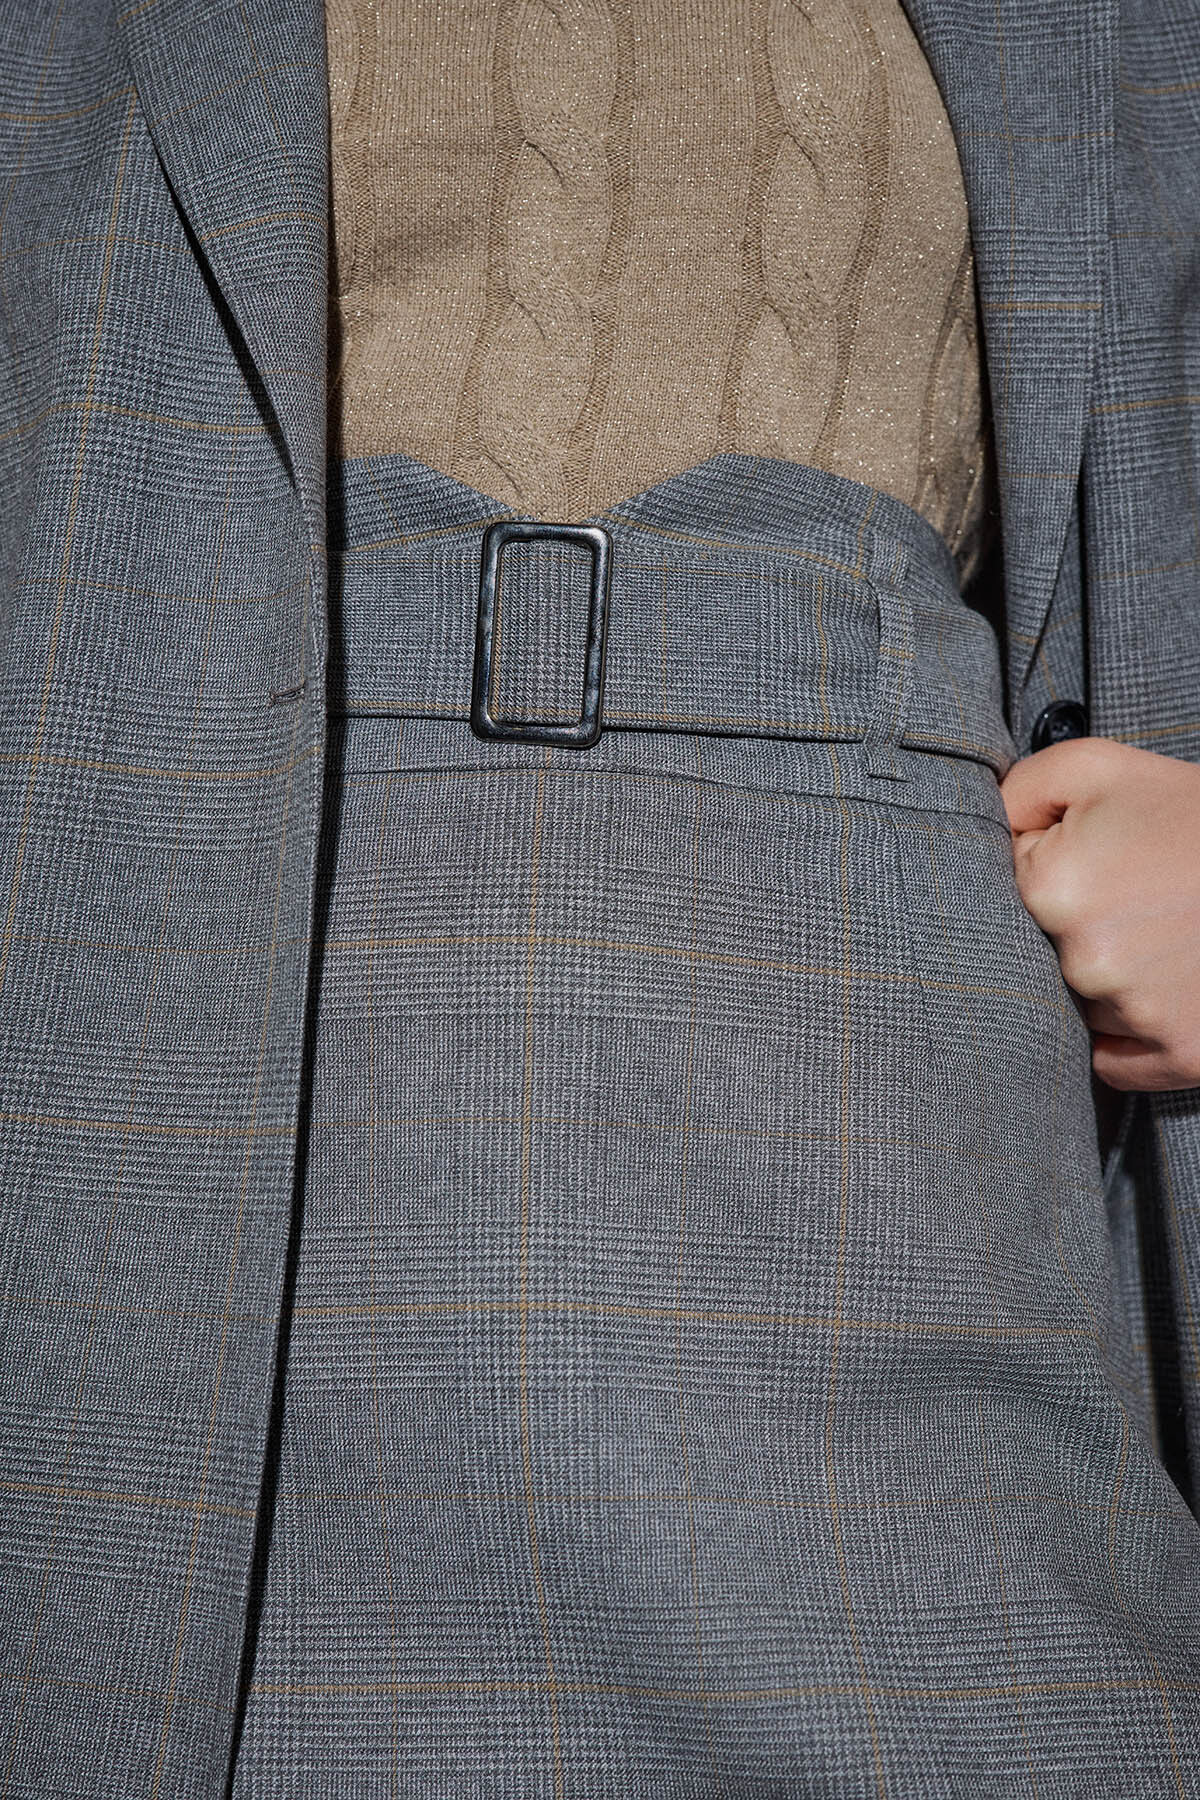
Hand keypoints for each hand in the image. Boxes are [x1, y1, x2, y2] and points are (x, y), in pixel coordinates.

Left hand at [998, 736, 1199, 1091]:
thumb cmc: (1196, 814)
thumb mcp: (1100, 766)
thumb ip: (1017, 792)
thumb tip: (979, 832)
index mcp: (1050, 888)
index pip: (1007, 889)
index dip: (1051, 866)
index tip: (1102, 857)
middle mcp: (1083, 962)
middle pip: (1040, 953)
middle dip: (1078, 925)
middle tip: (1140, 897)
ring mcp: (1134, 1015)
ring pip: (1082, 1003)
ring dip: (1109, 977)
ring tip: (1168, 933)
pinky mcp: (1182, 1056)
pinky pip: (1118, 1060)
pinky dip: (1135, 1034)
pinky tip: (1170, 986)